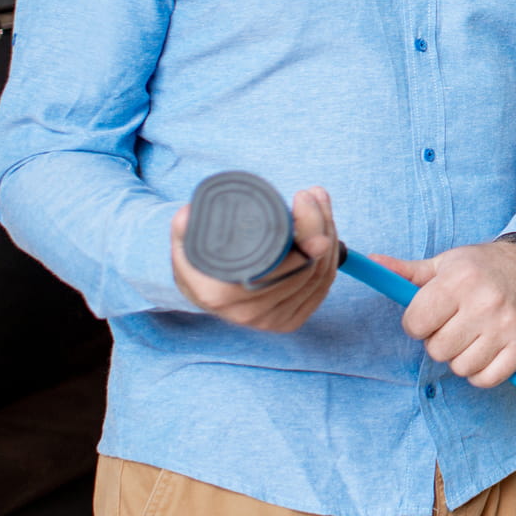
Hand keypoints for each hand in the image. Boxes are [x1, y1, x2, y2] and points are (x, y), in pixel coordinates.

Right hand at [171, 186, 338, 330]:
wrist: (201, 290)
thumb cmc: (197, 260)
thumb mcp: (185, 242)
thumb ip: (185, 227)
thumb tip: (189, 213)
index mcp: (224, 295)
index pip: (281, 261)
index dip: (304, 229)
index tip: (304, 199)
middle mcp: (250, 313)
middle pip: (306, 267)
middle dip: (319, 224)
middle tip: (315, 194)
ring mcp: (272, 321)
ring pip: (319, 276)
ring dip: (329, 235)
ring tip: (320, 204)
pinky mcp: (290, 322)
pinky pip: (322, 288)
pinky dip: (331, 258)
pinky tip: (327, 231)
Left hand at [373, 241, 515, 388]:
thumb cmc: (480, 267)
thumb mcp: (443, 263)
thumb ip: (407, 272)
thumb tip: (372, 263)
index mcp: (459, 279)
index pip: (415, 323)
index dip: (417, 324)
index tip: (431, 316)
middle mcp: (485, 302)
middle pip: (437, 349)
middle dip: (439, 341)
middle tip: (454, 325)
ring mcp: (506, 325)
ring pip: (461, 367)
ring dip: (461, 358)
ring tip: (472, 336)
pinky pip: (488, 379)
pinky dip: (481, 373)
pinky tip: (486, 352)